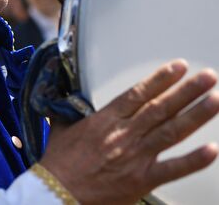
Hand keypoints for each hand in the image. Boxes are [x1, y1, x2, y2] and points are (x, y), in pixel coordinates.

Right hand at [39, 59, 218, 204]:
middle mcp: (124, 134)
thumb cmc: (59, 163)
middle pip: (160, 107)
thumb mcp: (61, 127)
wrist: (57, 192)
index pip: (138, 93)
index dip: (160, 79)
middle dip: (186, 90)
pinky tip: (212, 149)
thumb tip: (70, 98)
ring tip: (214, 99)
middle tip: (206, 77)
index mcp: (105, 119)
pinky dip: (193, 160)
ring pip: (171, 131)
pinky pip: (172, 169)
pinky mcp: (141, 180)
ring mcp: (135, 156)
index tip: (178, 67)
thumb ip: (71, 110)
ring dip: (195, 114)